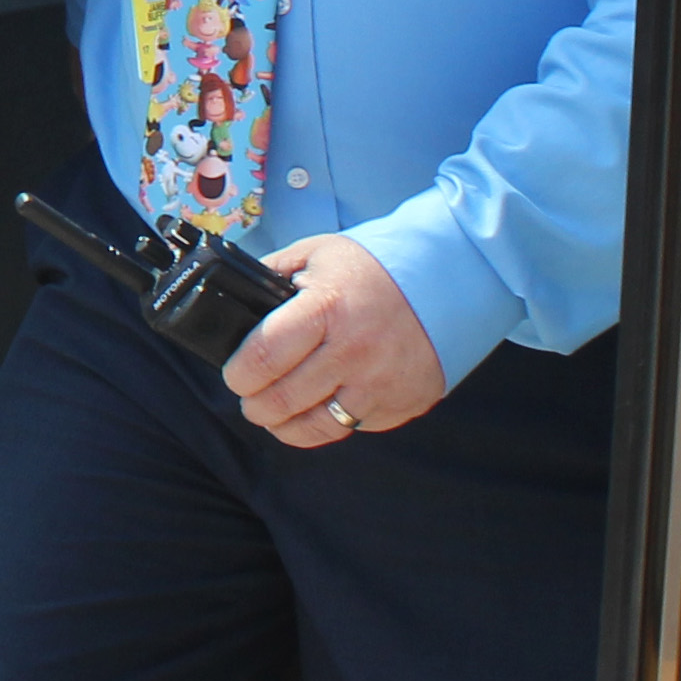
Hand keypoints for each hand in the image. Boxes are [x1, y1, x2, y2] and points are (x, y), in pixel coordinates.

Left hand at [223, 235, 448, 446]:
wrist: (447, 280)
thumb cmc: (372, 268)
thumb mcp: (316, 254)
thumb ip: (272, 274)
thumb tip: (232, 297)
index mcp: (327, 308)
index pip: (265, 356)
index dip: (239, 374)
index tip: (235, 376)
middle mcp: (354, 351)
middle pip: (284, 400)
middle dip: (255, 405)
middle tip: (250, 399)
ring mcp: (380, 383)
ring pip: (316, 426)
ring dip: (285, 425)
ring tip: (274, 415)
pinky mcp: (401, 404)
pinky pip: (353, 427)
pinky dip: (329, 423)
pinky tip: (317, 409)